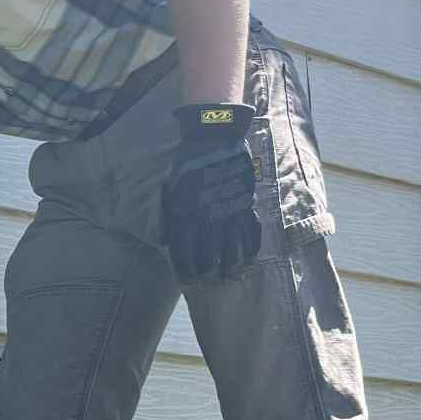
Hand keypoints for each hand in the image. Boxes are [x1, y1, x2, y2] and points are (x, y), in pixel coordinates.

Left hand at [161, 102, 262, 284]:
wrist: (213, 139)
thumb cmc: (188, 163)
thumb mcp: (171, 189)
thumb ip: (171, 215)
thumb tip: (168, 239)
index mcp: (186, 214)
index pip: (185, 252)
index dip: (186, 269)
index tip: (189, 280)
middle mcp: (209, 218)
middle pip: (209, 254)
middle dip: (209, 270)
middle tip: (210, 280)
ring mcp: (230, 211)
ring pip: (233, 247)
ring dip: (232, 264)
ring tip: (231, 276)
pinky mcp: (247, 203)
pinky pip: (252, 230)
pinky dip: (251, 246)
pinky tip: (250, 258)